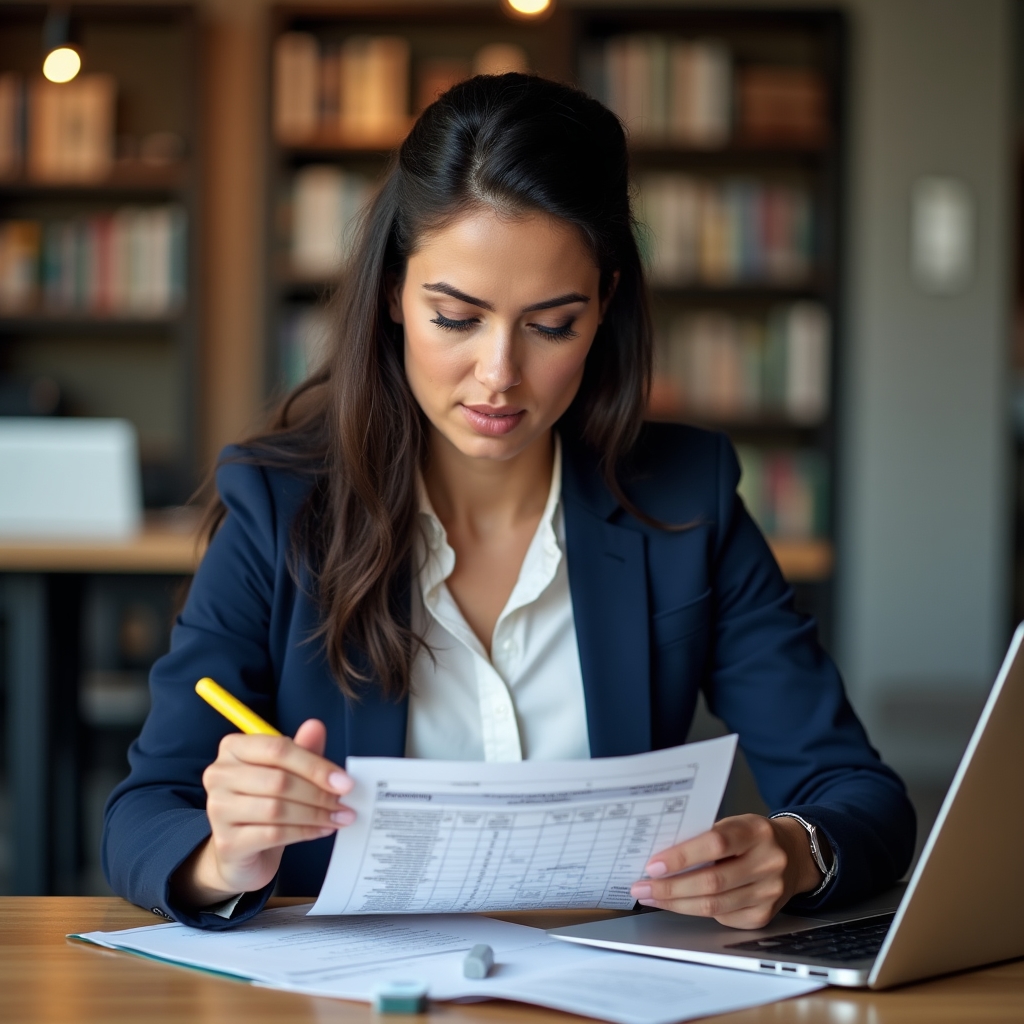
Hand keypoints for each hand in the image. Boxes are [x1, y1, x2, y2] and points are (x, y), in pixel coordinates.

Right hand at [171, 719, 353, 907]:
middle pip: (279, 780)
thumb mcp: (287, 772)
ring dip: (315, 814)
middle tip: (345, 803)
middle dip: (319, 793)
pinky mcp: (227, 842)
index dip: (315, 765)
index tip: (345, 781)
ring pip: (277, 809)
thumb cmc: (266, 803)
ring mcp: (218, 810)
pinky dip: (304, 832)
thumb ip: (302, 750)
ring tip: (338, 817)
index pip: (278, 749)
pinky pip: (273, 835)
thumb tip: (316, 726)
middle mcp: (219, 775)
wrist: (242, 852)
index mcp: (233, 748)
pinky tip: (322, 830)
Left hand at [629, 814, 824, 929]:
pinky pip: (722, 918)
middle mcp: (767, 863)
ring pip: (714, 906)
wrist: (794, 855)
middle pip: (712, 882)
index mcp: (756, 831)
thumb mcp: (733, 824)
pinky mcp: (764, 915)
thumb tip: (661, 858)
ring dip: (676, 904)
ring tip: (652, 897)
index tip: (652, 865)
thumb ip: (704, 837)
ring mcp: (769, 892)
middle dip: (671, 888)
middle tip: (642, 887)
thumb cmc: (752, 836)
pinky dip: (695, 911)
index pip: (715, 844)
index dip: (681, 856)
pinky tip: (678, 904)